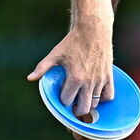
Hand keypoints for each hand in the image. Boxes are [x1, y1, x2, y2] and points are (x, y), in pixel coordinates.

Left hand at [28, 19, 113, 139]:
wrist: (93, 30)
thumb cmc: (72, 41)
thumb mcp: (55, 54)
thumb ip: (42, 68)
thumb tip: (30, 78)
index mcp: (75, 78)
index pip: (66, 101)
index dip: (62, 100)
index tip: (61, 96)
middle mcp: (89, 82)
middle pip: (83, 109)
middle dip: (75, 110)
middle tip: (72, 104)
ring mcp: (100, 80)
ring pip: (95, 104)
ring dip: (87, 104)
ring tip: (82, 98)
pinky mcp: (109, 76)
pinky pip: (108, 96)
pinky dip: (102, 98)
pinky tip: (95, 93)